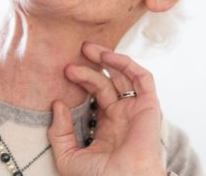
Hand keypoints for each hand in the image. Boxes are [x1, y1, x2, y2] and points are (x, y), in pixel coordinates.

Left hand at [48, 43, 165, 175]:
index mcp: (107, 128)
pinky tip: (108, 57)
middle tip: (71, 57)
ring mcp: (135, 110)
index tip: (62, 73)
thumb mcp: (68, 156)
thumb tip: (57, 104)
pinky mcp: (149, 107)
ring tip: (86, 48)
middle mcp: (122, 116)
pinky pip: (142, 78)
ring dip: (107, 58)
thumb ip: (59, 132)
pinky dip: (127, 64)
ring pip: (123, 76)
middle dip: (89, 67)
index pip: (94, 96)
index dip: (80, 81)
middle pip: (106, 82)